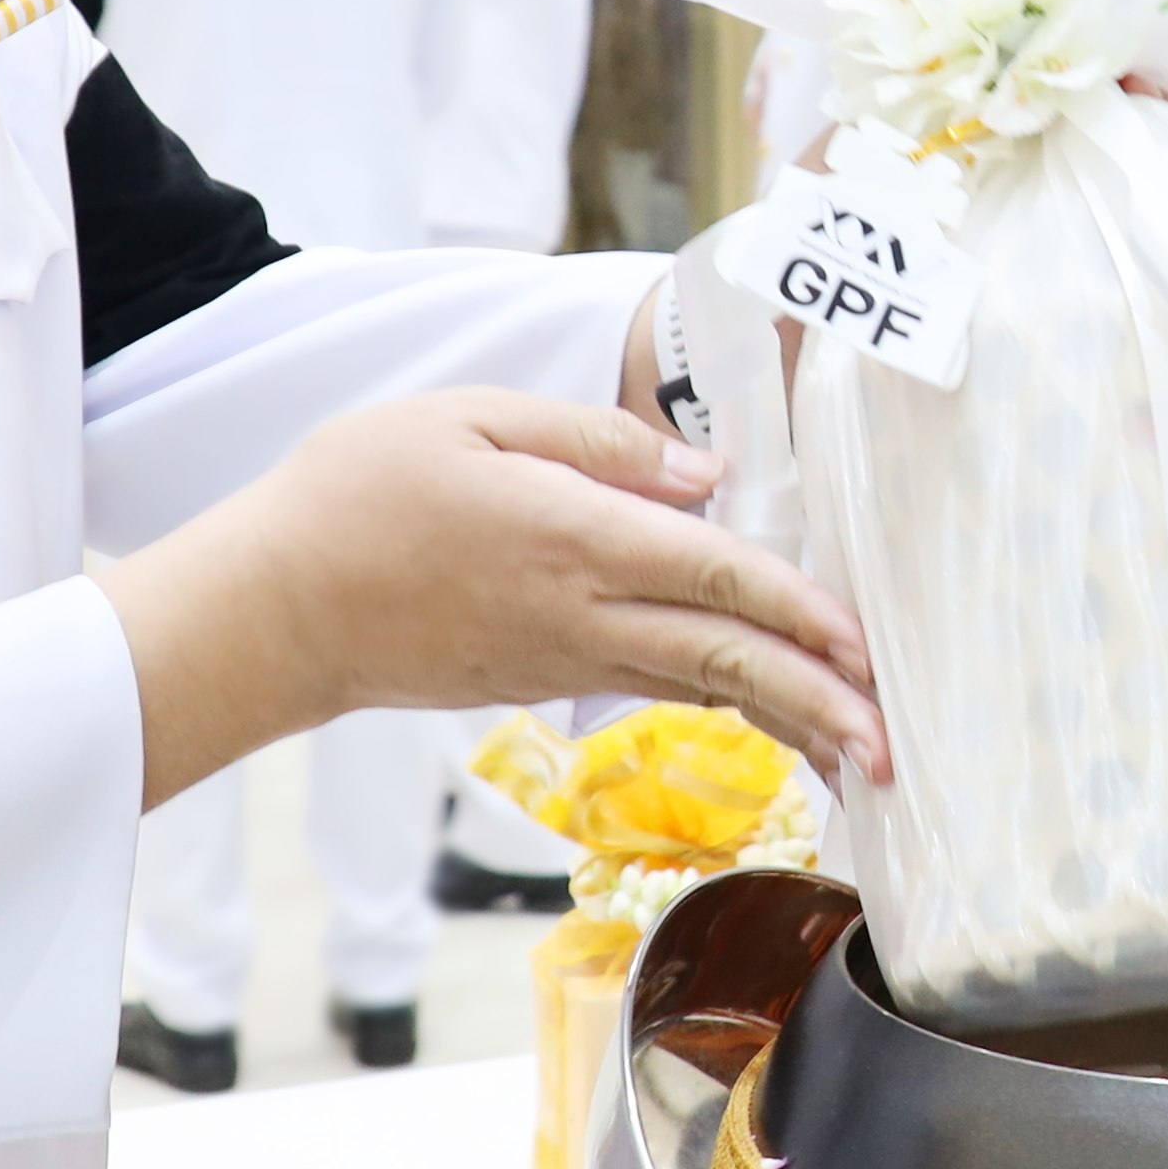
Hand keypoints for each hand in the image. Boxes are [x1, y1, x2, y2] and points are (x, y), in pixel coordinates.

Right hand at [105, 390, 882, 798]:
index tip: (864, 646)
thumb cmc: (359, 492)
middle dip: (818, 704)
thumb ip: (596, 441)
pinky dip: (725, 707)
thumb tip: (703, 474)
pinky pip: (657, 688)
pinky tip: (770, 711)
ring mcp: (563, 658)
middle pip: (725, 661)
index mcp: (572, 537)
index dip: (798, 610)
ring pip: (700, 689)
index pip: (713, 574)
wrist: (274, 607)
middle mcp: (581, 613)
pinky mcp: (544, 680)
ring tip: (861, 749)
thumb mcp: (471, 418)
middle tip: (893, 746)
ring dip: (787, 720)